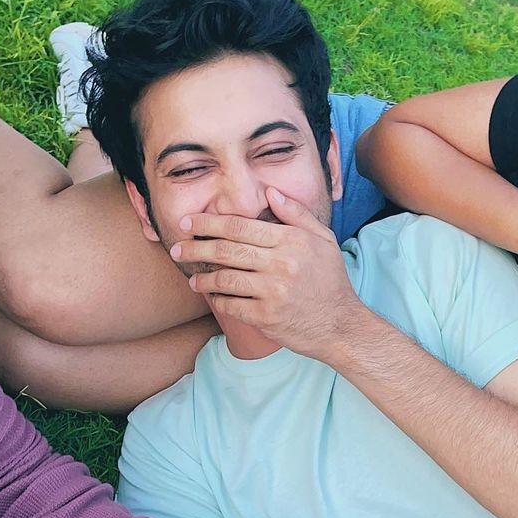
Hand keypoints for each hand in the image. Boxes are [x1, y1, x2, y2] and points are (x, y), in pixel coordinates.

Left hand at [170, 188, 366, 358]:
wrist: (340, 325)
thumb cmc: (330, 281)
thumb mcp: (323, 240)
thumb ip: (297, 214)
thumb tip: (270, 192)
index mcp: (292, 241)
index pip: (240, 226)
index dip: (208, 222)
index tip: (188, 222)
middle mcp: (282, 264)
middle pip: (225, 250)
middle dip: (195, 247)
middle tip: (177, 248)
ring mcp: (273, 292)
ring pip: (224, 279)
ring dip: (201, 278)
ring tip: (191, 278)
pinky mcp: (266, 317)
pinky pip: (231, 306)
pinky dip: (217, 301)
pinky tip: (212, 298)